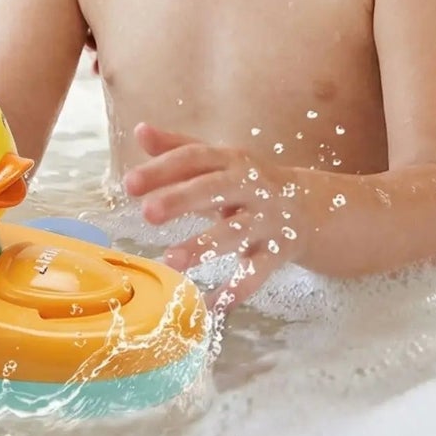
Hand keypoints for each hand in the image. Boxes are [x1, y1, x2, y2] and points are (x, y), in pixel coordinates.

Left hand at [122, 123, 310, 309]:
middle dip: (182, 200)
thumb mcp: (218, 162)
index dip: (163, 169)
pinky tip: (211, 305)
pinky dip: (236, 289)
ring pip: (235, 233)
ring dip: (203, 246)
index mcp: (231, 160)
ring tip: (170, 261)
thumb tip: (141, 130)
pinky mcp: (277, 252)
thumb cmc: (246, 183)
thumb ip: (178, 149)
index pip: (194, 158)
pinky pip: (256, 273)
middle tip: (148, 213)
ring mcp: (266, 220)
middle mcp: (250, 186)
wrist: (307, 208)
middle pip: (215, 189)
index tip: (129, 184)